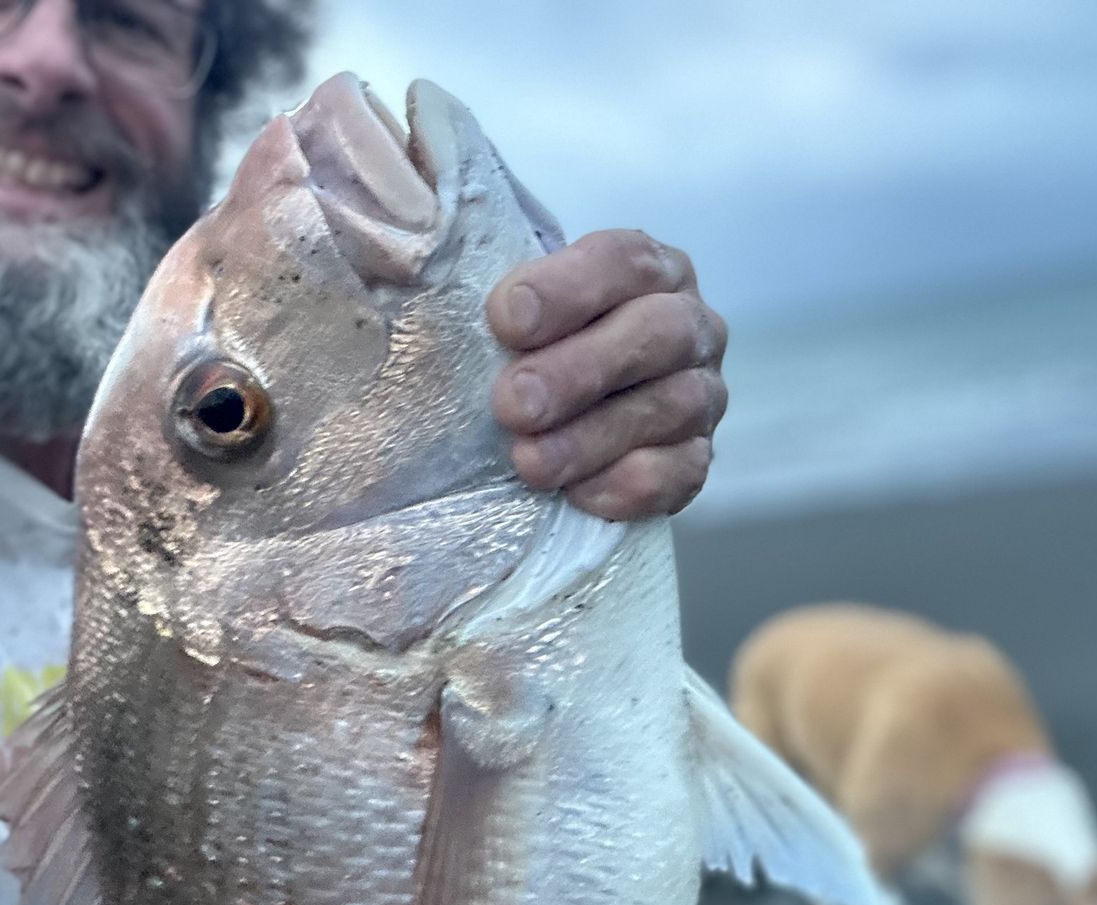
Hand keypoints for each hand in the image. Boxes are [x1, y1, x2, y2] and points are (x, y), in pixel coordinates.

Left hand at [488, 230, 728, 519]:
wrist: (562, 427)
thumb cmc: (529, 352)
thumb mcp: (508, 305)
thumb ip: (477, 267)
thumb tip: (396, 218)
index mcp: (647, 268)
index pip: (623, 259)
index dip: (567, 287)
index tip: (503, 321)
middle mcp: (688, 324)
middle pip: (658, 333)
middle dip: (581, 370)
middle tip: (512, 404)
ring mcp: (701, 393)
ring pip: (669, 407)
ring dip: (592, 438)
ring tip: (528, 463)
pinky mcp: (697, 458)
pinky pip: (682, 472)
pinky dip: (630, 484)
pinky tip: (577, 494)